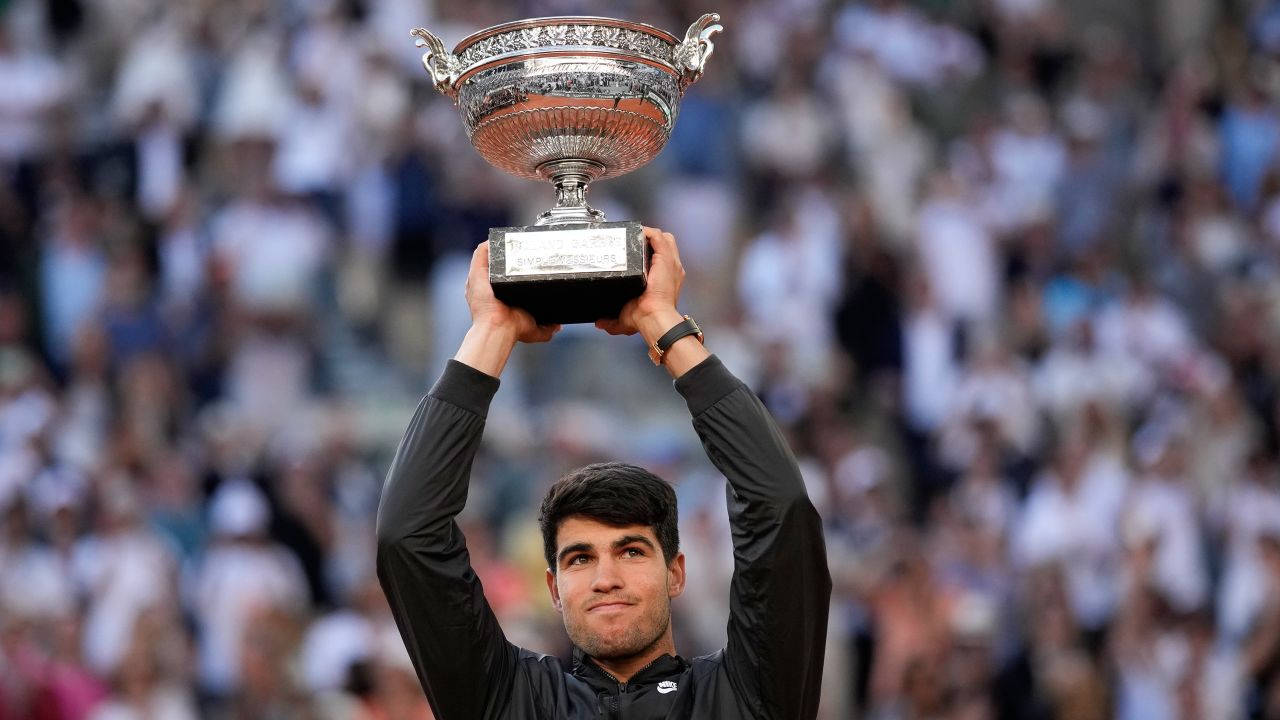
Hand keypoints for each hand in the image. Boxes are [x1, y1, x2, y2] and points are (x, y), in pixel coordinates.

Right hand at [455, 242, 558, 377]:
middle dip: (507, 258)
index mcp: (498, 298)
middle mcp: (488, 287)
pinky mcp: (477, 272)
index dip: (513, 271)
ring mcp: (481, 279)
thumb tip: (558, 326)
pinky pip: (481, 252)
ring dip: (498, 248)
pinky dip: (489, 244)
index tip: (526, 263)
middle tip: (522, 250)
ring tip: (513, 241)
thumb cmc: (513, 330)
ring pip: (488, 257)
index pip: (504, 280)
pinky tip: (499, 238)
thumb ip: (547, 329)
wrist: (500, 328)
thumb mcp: (534, 329)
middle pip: (496, 266)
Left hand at [595, 227, 684, 336]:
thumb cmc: (645, 318)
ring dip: (649, 235)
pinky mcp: (665, 257)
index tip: (633, 254)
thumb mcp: (626, 319)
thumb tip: (600, 323)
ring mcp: (669, 262)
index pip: (660, 260)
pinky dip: (648, 232)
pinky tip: (637, 233)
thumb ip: (612, 321)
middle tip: (633, 244)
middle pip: (664, 245)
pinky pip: (659, 237)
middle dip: (650, 241)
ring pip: (663, 238)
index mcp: (665, 281)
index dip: (649, 254)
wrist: (653, 316)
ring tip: (634, 236)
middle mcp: (670, 270)